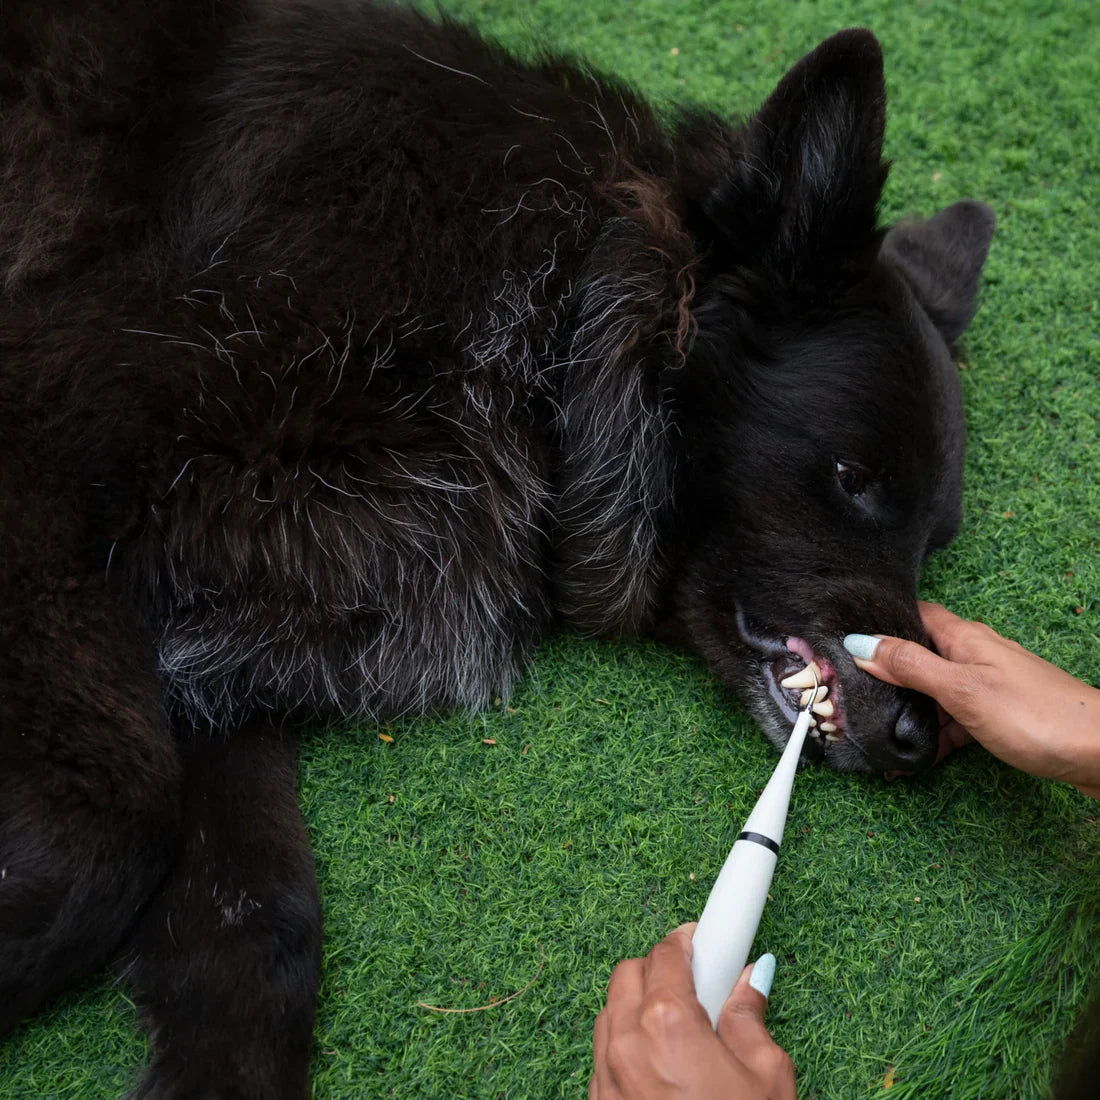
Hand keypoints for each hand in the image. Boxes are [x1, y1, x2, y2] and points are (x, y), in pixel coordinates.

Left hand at [591, 924, 795, 1098]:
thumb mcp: (767, 1079)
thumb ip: (751, 1019)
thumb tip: (751, 981)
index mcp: (669, 1022)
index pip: (668, 952)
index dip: (689, 939)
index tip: (703, 934)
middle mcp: (626, 1042)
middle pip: (630, 973)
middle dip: (662, 971)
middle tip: (698, 989)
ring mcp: (605, 1077)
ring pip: (611, 1013)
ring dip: (639, 1008)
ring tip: (681, 1034)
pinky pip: (603, 1056)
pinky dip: (626, 1047)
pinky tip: (662, 1069)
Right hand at [844, 602, 1099, 796]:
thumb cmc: (1034, 715)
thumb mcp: (961, 690)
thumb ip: (910, 666)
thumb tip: (861, 644)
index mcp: (964, 637)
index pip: (913, 613)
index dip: (880, 621)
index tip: (844, 637)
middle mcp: (976, 653)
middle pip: (921, 654)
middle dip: (888, 673)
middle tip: (854, 693)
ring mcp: (990, 683)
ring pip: (938, 689)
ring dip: (912, 708)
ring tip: (881, 732)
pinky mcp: (1001, 712)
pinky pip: (958, 715)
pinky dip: (938, 731)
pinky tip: (922, 754)